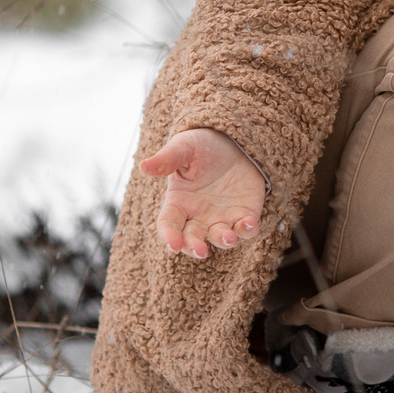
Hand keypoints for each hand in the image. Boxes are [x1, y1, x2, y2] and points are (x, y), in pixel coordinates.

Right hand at [139, 126, 265, 258]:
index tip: (173, 244)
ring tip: (229, 237)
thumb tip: (144, 166)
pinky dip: (248, 229)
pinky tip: (249, 223)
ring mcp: (222, 217)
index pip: (169, 225)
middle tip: (200, 251)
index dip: (169, 236)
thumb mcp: (184, 147)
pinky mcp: (245, 214)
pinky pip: (246, 228)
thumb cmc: (203, 145)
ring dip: (224, 240)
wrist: (235, 141)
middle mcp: (199, 215)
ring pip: (220, 238)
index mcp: (179, 202)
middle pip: (192, 239)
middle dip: (195, 247)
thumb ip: (167, 159)